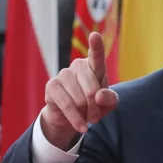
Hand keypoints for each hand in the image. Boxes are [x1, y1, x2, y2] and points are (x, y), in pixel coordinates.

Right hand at [40, 32, 118, 149]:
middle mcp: (78, 66)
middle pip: (92, 91)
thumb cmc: (94, 105)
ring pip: (80, 100)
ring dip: (86, 115)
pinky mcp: (51, 86)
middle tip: (96, 117)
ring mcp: (63, 74)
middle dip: (96, 108)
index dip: (96, 46)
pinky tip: (81, 126)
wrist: (73, 117)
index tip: (94, 35)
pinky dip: (76, 120)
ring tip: (86, 117)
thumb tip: (98, 96)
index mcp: (94, 66)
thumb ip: (110, 99)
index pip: (96, 55)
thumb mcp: (108, 104)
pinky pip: (67, 106)